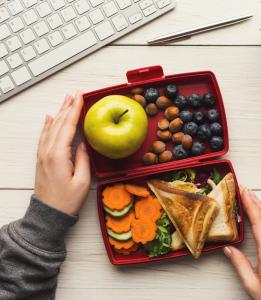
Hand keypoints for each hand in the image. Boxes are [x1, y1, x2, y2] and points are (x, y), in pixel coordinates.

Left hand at [34, 92, 90, 215]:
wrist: (48, 214)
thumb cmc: (67, 200)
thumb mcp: (82, 181)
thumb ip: (83, 158)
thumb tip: (83, 143)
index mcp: (58, 155)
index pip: (68, 126)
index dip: (74, 110)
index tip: (80, 97)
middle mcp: (48, 151)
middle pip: (58, 123)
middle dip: (67, 106)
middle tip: (75, 93)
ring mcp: (43, 154)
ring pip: (51, 127)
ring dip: (59, 112)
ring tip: (66, 100)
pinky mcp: (42, 159)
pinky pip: (44, 136)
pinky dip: (48, 124)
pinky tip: (50, 117)